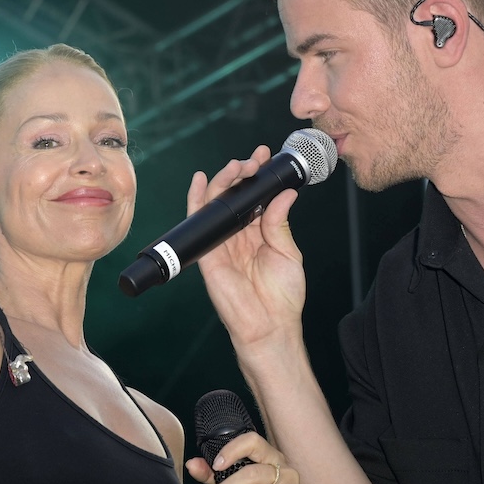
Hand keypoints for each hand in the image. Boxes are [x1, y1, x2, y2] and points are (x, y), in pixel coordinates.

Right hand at [187, 146, 308, 347]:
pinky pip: (198, 222)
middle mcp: (238, 234)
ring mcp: (221, 242)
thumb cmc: (282, 297)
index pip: (255, 197)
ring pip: (216, 203)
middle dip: (242, 173)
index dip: (259, 176)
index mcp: (258, 233)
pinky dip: (196, 200)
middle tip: (255, 160)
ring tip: (238, 166)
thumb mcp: (287, 252)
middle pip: (234, 195)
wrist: (269, 326)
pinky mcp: (207, 252)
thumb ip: (279, 222)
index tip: (267, 157)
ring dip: (224, 180)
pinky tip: (200, 181)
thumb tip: (285, 193)